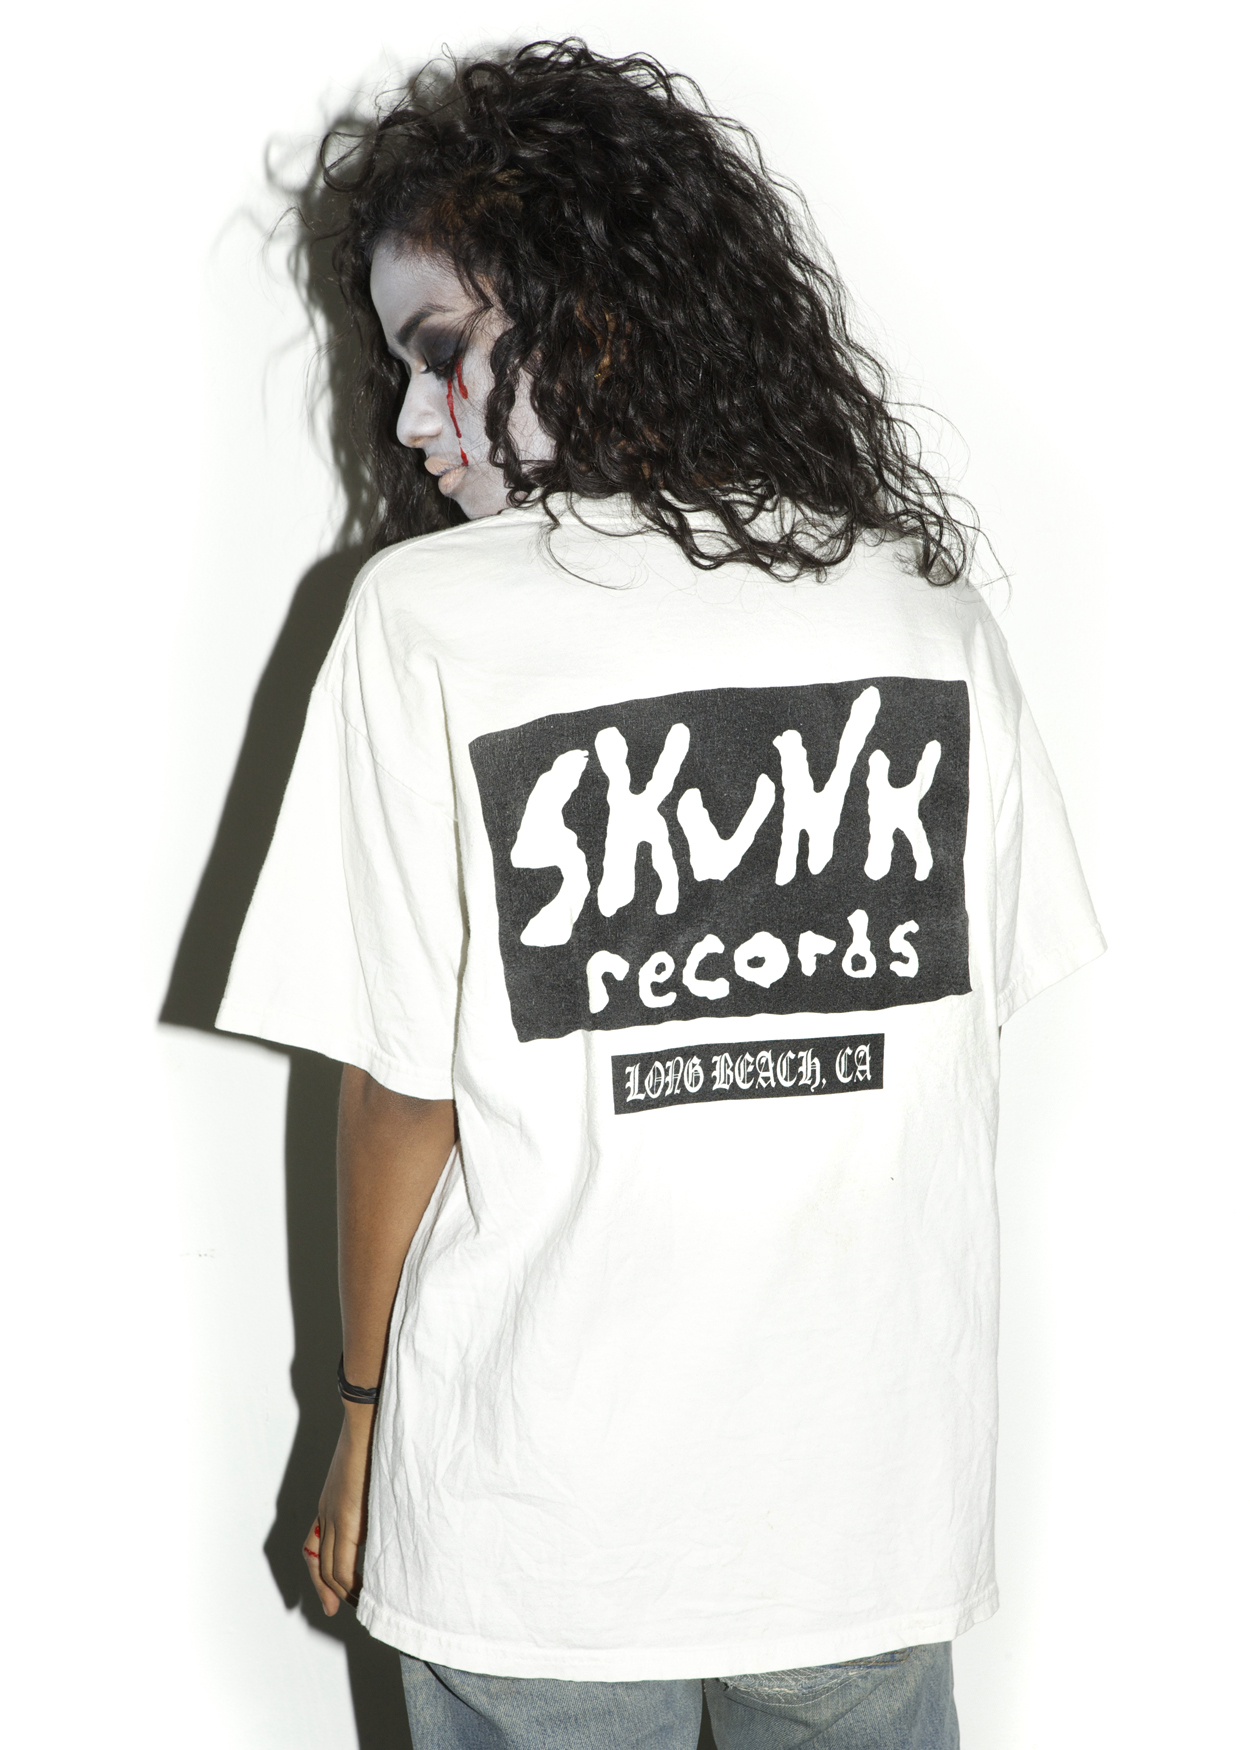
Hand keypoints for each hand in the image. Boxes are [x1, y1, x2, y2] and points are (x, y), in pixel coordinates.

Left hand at [303, 1402, 375, 1615]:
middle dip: (327, 1590)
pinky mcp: (347, 1516)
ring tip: (359, 1604)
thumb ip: (372, 1491)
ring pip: (329, 1569)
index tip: (331, 1594)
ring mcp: (334, 1514)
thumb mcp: (370, 1469)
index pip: (314, 1547)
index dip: (320, 1573)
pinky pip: (342, 1563)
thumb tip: (389, 1501)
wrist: (369, 1412)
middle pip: (318, 1562)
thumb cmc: (377, 1433)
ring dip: (342, 1591)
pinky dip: (349, 1584)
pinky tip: (362, 1591)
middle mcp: (326, 1510)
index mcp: (330, 1499)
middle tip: (337, 1609)